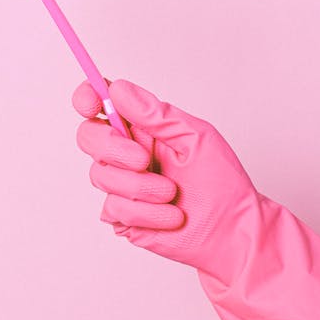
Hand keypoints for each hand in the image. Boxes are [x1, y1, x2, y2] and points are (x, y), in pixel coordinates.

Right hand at [72, 77, 261, 280]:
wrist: (231, 230)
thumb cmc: (221, 182)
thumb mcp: (195, 137)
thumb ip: (156, 114)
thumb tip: (119, 89)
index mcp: (143, 127)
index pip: (102, 103)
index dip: (87, 97)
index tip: (92, 102)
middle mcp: (127, 152)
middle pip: (88, 136)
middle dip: (112, 148)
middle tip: (144, 159)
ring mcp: (122, 185)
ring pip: (101, 176)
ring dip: (141, 187)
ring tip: (172, 193)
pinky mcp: (122, 216)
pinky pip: (115, 208)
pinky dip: (147, 213)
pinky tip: (171, 216)